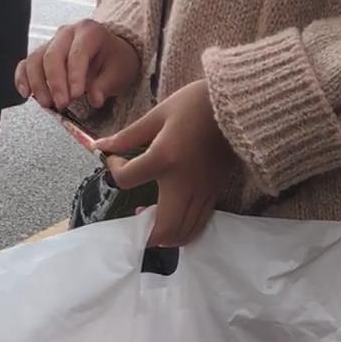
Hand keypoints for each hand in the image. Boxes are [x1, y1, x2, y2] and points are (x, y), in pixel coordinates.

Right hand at [15, 19, 140, 111]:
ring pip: (35, 59)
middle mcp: (67, 32)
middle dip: (55, 82)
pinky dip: (23, 78)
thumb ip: (106, 85)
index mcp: (89, 31)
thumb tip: (94, 99)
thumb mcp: (120, 72)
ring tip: (47, 103)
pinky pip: (26, 63)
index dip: (74, 75)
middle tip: (62, 103)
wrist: (112, 53)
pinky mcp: (42, 54)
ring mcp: (52, 42)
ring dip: (38, 83)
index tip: (76, 95)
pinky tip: (26, 93)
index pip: (77, 53)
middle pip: (52, 55)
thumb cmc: (116, 60)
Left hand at [102, 80, 236, 246]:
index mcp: (164, 158)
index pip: (126, 179)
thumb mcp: (159, 114)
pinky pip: (200, 222)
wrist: (239, 107)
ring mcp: (202, 191)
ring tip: (152, 226)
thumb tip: (100, 146)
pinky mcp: (215, 192)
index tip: (115, 159)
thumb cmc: (197, 105)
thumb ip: (128, 136)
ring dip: (165, 237)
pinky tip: (176, 224)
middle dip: (145, 232)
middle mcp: (183, 183)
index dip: (113, 170)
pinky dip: (185, 230)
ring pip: (183, 231)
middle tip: (135, 222)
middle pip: (163, 227)